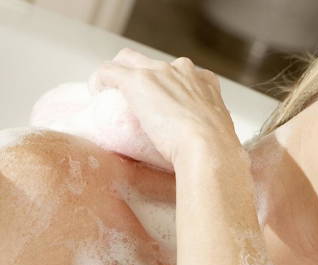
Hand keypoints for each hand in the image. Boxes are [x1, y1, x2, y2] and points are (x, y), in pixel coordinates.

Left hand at [94, 48, 240, 166]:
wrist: (208, 148)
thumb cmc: (215, 148)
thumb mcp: (218, 131)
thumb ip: (208, 128)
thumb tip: (202, 142)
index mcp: (204, 81)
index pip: (180, 74)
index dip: (165, 86)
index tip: (158, 104)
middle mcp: (182, 70)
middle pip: (152, 63)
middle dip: (140, 77)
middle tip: (133, 101)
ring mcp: (160, 72)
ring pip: (129, 60)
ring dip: (119, 76)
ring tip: (110, 97)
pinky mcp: (138, 80)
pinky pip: (109, 71)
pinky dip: (100, 81)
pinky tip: (97, 94)